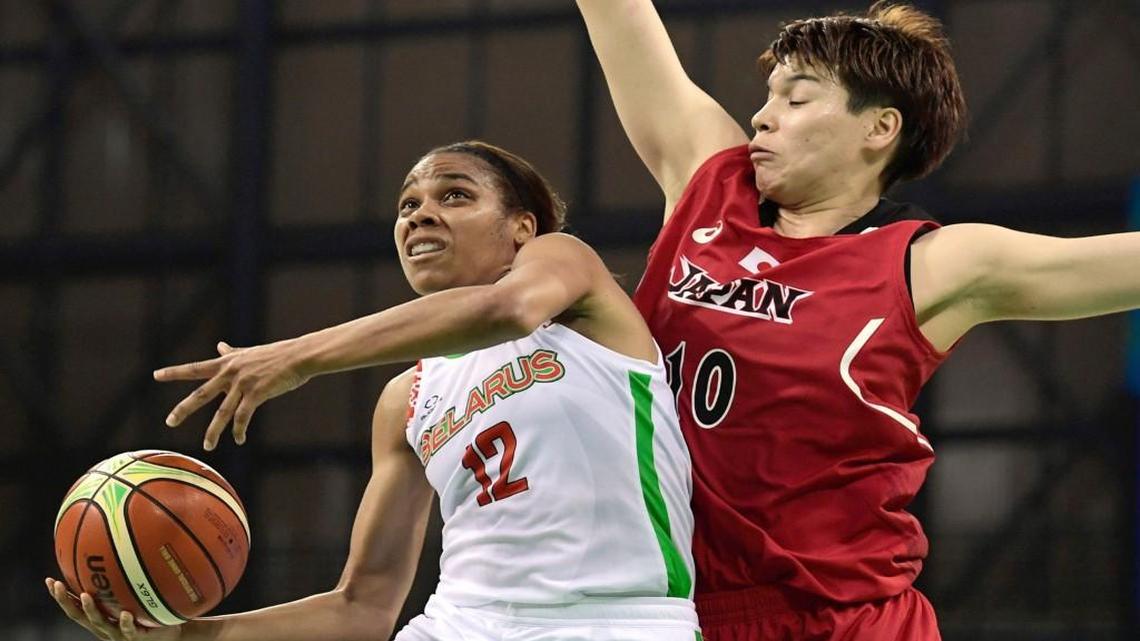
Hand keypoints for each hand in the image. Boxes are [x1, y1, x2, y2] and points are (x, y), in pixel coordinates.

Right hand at [46, 578, 182, 640]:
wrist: (169, 635)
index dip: (61, 596)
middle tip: (59, 585)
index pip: (75, 606)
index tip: (50, 580)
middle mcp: (105, 627)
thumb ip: (124, 583)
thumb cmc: (148, 614)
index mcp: (100, 618)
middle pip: (79, 616)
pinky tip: (125, 614)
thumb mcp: (133, 597)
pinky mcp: (137, 638)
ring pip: (100, 623)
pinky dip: (126, 623)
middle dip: (66, 601)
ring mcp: (118, 634)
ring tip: (86, 595)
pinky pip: (130, 630)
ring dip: (91, 610)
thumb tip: (120, 552)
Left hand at [153, 339, 311, 449]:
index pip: (195, 368)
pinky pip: (243, 417)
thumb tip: (220, 346)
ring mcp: (243, 384)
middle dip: (184, 409)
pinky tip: (239, 439)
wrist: (299, 356)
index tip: (155, 375)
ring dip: (214, 431)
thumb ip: (232, 353)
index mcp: (227, 363)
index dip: (174, 372)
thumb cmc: (278, 354)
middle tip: (169, 421)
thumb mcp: (250, 352)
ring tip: (207, 446)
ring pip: (222, 412)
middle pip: (201, 394)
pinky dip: (239, 430)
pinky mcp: (257, 393)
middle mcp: (231, 373)